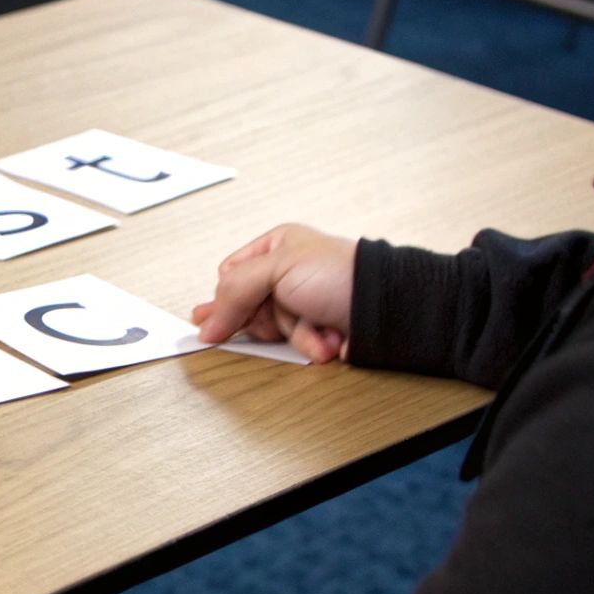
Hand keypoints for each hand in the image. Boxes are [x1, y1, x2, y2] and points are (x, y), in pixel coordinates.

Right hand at [192, 224, 356, 363]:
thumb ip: (234, 291)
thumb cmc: (339, 273)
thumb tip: (205, 326)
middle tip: (277, 318)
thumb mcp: (276, 269)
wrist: (387, 306)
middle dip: (266, 319)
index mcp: (275, 247)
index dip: (226, 299)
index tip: (220, 320)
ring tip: (318, 327)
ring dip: (295, 333)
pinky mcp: (319, 328)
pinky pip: (297, 345)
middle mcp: (286, 274)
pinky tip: (327, 339)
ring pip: (272, 330)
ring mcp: (302, 302)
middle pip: (248, 307)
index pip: (229, 276)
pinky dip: (312, 346)